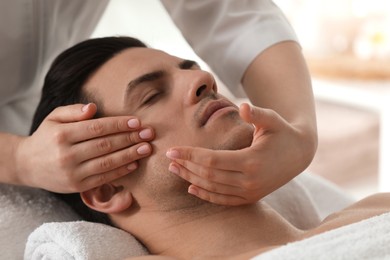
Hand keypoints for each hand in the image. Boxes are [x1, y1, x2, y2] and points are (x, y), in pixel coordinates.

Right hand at [16, 103, 153, 192]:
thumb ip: (73, 111)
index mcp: (62, 135)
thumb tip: (93, 108)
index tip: (137, 122)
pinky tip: (134, 163)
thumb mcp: (53, 118)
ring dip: (130, 155)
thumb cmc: (46, 137)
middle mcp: (67, 155)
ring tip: (146, 148)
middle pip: (106, 145)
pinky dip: (121, 171)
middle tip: (149, 133)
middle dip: (130, 138)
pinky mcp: (77, 186)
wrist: (27, 165)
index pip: (98, 128)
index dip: (119, 124)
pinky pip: (104, 177)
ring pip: (107, 162)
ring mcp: (73, 173)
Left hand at [166, 103, 312, 205]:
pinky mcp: (251, 197)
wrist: (300, 154)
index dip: (190, 155)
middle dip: (186, 167)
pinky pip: (224, 200)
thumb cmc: (282, 132)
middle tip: (169, 160)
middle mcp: (250, 180)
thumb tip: (242, 106)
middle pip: (209, 176)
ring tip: (175, 170)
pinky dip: (206, 195)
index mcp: (252, 160)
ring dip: (191, 180)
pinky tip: (191, 188)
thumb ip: (257, 114)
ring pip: (214, 188)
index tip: (172, 150)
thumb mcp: (272, 119)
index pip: (212, 160)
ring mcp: (251, 192)